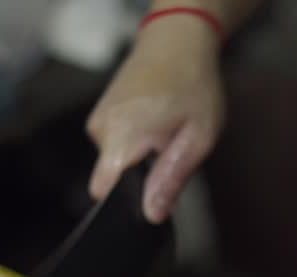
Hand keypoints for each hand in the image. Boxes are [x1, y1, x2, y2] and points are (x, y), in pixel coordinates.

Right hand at [85, 17, 224, 222]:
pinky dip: (133, 144)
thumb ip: (171, 178)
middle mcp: (103, 128)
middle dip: (139, 178)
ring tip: (165, 133)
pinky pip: (113, 146)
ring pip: (114, 164)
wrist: (177, 41)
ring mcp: (98, 120)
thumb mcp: (198, 137)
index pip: (104, 192)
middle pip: (111, 180)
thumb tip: (152, 214)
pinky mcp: (100, 116)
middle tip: (169, 152)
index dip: (127, 202)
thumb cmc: (193, 84)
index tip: (153, 192)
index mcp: (124, 135)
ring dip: (139, 159)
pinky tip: (153, 124)